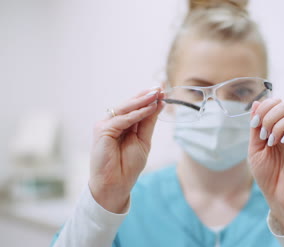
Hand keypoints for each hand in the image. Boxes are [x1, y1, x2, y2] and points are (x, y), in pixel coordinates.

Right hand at [89, 88, 163, 212]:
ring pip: (125, 109)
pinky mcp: (102, 131)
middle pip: (129, 105)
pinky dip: (137, 114)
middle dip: (145, 96)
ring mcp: (105, 126)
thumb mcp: (143, 140)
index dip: (148, 99)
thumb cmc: (128, 166)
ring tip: (157, 95)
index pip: (135, 108)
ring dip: (142, 101)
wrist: (116, 184)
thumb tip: (159, 104)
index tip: (162, 91)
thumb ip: (148, 122)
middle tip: (160, 89)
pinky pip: (122, 119)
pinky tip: (149, 108)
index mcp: (121, 125)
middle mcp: (112, 123)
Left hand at [248, 98, 283, 233]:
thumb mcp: (254, 149)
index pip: (275, 104)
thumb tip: (256, 103)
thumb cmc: (267, 175)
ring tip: (272, 142)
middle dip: (270, 115)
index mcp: (275, 128)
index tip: (255, 123)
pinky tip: (283, 142)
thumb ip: (255, 127)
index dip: (264, 107)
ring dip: (278, 125)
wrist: (278, 197)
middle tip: (264, 134)